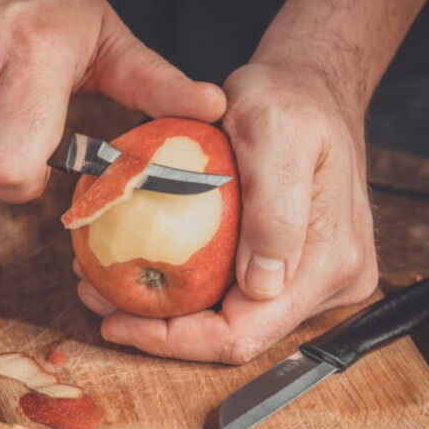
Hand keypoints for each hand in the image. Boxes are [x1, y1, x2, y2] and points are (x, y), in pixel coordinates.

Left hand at [76, 62, 378, 363]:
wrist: (315, 87)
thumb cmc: (292, 98)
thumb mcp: (276, 131)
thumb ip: (275, 209)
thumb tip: (262, 285)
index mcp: (331, 263)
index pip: (243, 334)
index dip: (175, 341)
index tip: (115, 320)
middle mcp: (332, 283)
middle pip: (235, 335)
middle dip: (161, 327)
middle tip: (95, 295)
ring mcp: (317, 280)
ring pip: (232, 318)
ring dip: (169, 310)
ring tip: (107, 282)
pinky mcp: (297, 268)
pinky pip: (235, 292)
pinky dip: (187, 284)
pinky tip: (145, 262)